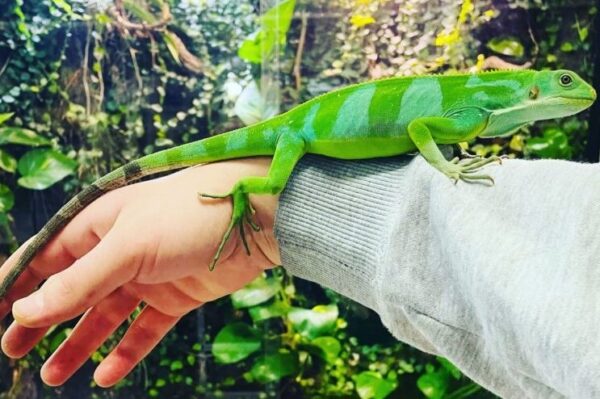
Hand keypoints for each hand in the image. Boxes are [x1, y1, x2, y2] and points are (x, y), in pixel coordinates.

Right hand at [0, 158, 280, 386]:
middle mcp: (119, 251)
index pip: (45, 258)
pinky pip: (144, 330)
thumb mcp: (127, 246)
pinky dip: (125, 351)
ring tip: (53, 377)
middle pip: (70, 291)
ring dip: (79, 344)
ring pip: (104, 316)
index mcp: (98, 226)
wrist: (254, 217)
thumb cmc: (186, 215)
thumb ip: (80, 280)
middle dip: (42, 321)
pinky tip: (106, 375)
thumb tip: (27, 307)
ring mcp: (148, 276)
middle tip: (14, 352)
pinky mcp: (177, 296)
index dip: (16, 285)